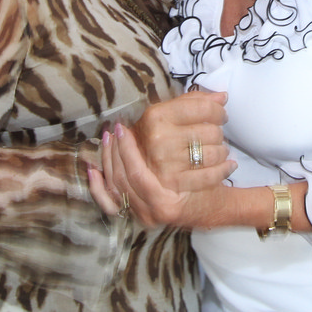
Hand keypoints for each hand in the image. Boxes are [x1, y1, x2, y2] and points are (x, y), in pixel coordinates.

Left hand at [88, 121, 234, 227]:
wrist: (215, 210)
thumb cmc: (213, 182)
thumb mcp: (213, 156)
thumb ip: (206, 128)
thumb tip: (217, 97)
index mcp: (169, 201)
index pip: (139, 174)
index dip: (127, 149)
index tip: (122, 129)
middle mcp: (154, 210)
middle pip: (124, 179)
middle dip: (115, 152)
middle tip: (114, 131)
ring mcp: (145, 215)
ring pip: (117, 188)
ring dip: (109, 162)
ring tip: (107, 140)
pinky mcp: (137, 215)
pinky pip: (110, 205)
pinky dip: (99, 187)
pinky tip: (93, 171)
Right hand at [127, 89, 230, 181]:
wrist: (136, 168)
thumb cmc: (155, 136)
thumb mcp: (166, 114)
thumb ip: (193, 101)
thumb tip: (223, 96)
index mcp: (156, 116)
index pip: (203, 108)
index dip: (218, 111)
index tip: (220, 115)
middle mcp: (159, 138)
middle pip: (212, 132)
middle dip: (218, 133)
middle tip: (215, 136)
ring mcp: (166, 162)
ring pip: (214, 154)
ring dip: (221, 152)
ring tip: (218, 150)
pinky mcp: (174, 183)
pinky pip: (211, 176)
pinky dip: (224, 169)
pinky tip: (228, 165)